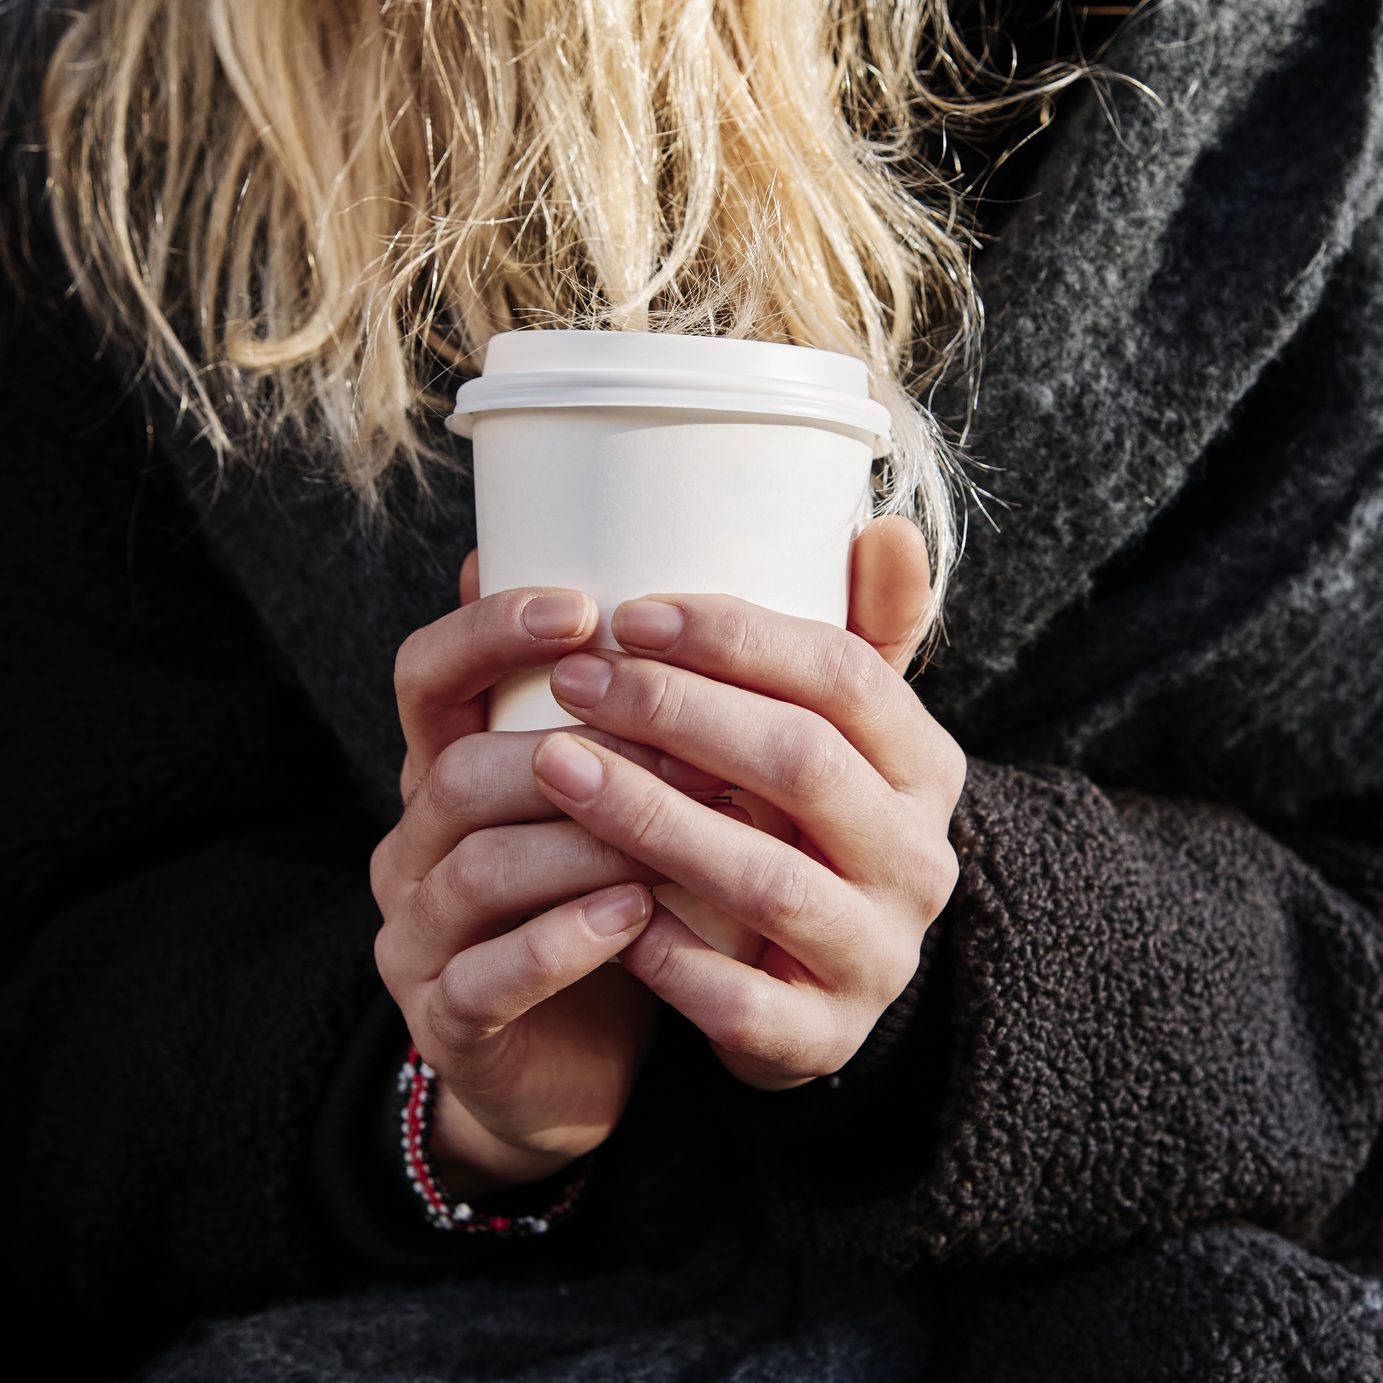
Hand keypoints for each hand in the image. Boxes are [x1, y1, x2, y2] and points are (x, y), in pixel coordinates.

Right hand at [371, 559, 727, 1192]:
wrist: (580, 1055)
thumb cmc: (617, 897)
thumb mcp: (626, 797)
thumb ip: (646, 705)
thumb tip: (681, 576)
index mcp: (449, 766)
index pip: (430, 674)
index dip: (491, 633)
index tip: (587, 609)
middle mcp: (417, 840)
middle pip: (458, 769)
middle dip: (575, 751)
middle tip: (690, 753)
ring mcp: (419, 932)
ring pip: (476, 867)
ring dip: (585, 844)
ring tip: (679, 838)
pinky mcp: (444, 1017)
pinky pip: (487, 976)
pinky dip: (564, 942)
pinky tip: (636, 917)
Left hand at [529, 516, 964, 1090]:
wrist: (823, 980)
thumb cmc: (805, 828)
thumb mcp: (839, 736)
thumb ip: (852, 637)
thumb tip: (883, 523)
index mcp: (924, 768)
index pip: (845, 677)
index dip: (737, 638)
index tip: (633, 611)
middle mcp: (918, 859)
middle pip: (801, 764)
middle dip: (679, 712)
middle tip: (579, 679)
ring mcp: (877, 955)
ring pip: (766, 879)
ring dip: (652, 816)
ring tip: (557, 766)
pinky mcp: (825, 1037)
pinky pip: (741, 999)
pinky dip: (667, 953)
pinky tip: (599, 904)